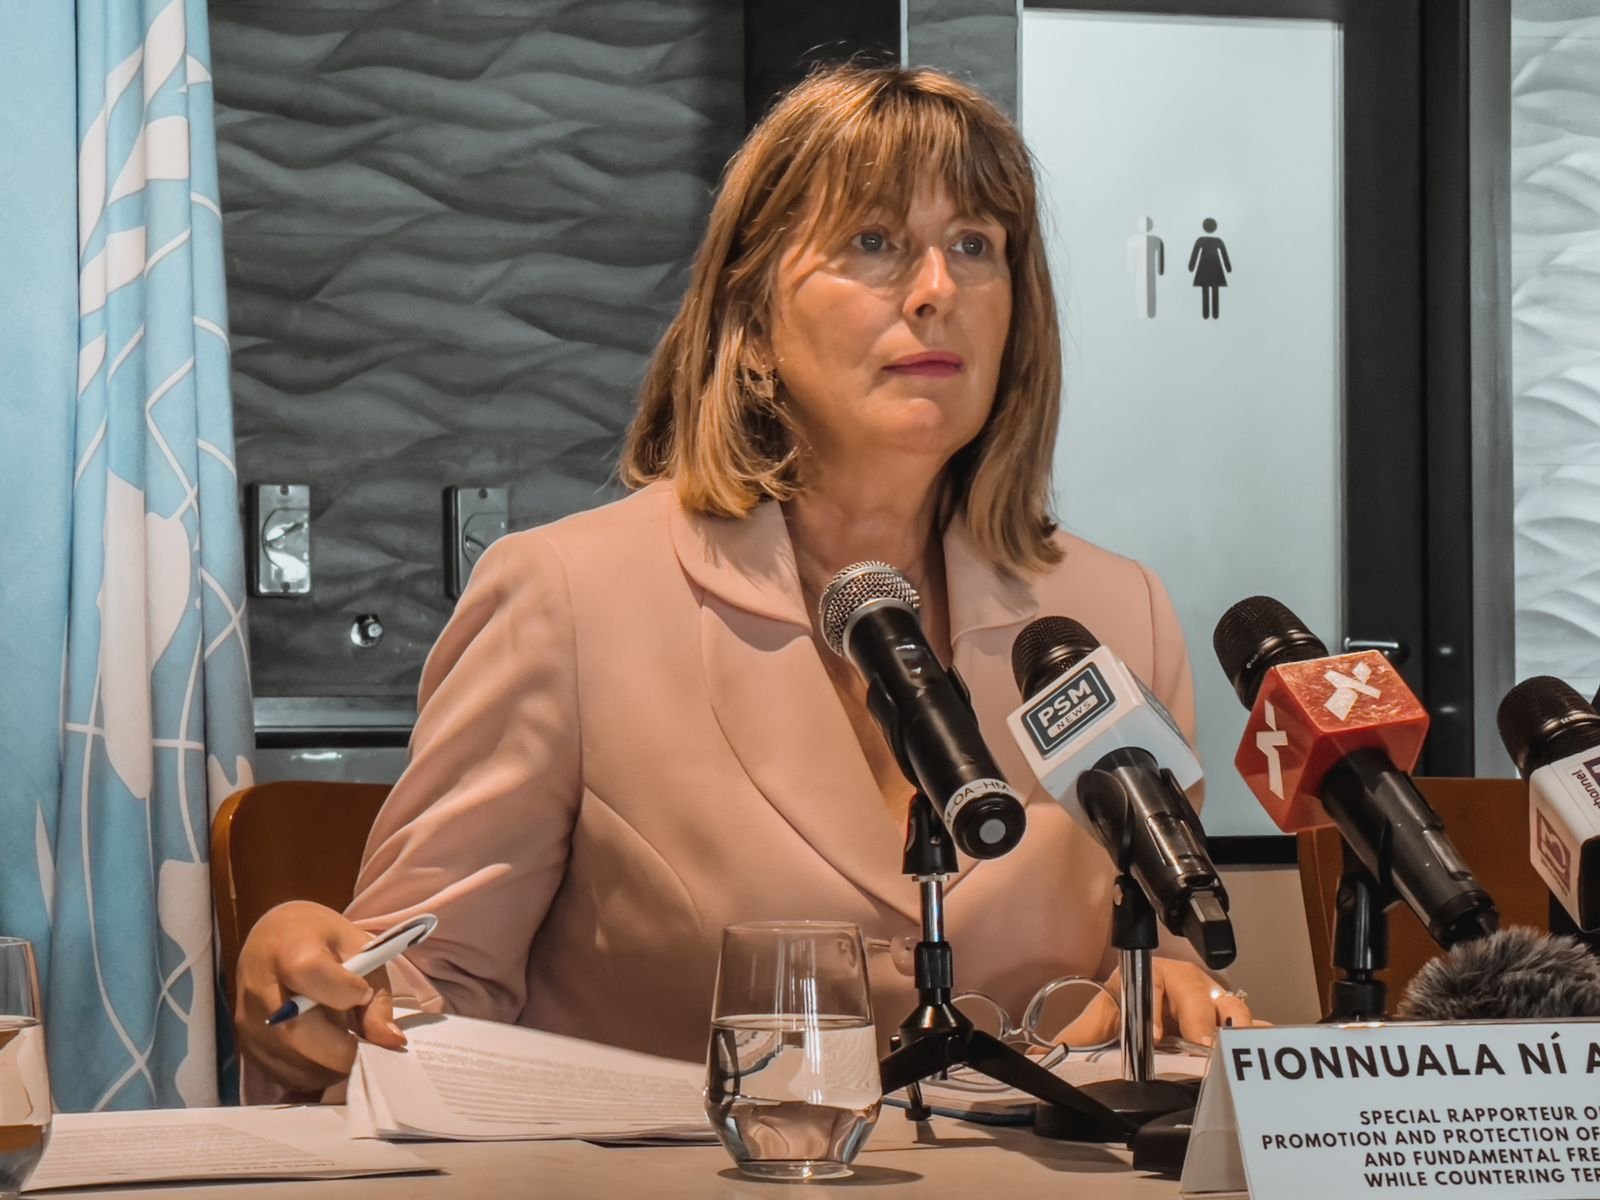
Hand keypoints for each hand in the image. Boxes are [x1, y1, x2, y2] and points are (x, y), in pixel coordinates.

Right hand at [234, 900, 407, 1093]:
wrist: (276, 938)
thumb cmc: (324, 941)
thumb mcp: (360, 951)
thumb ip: (376, 996)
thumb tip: (390, 1042)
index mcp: (289, 951)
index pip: (313, 975)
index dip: (347, 992)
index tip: (362, 993)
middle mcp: (259, 988)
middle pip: (297, 1033)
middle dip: (341, 1049)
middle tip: (365, 1044)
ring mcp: (246, 1022)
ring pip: (290, 1061)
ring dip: (329, 1066)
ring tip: (346, 1045)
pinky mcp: (246, 1047)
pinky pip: (282, 1074)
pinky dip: (313, 1073)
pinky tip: (326, 1054)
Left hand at [1055, 957, 1252, 1048]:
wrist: (1149, 1013)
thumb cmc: (1127, 1012)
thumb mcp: (1100, 1022)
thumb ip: (1074, 1038)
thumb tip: (1035, 1057)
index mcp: (1149, 978)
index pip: (1152, 984)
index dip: (1153, 1009)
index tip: (1154, 1035)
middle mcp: (1184, 984)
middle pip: (1195, 992)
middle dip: (1198, 1016)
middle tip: (1202, 1043)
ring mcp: (1212, 1001)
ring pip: (1227, 1003)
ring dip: (1232, 1024)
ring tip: (1235, 1045)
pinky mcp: (1231, 1020)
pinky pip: (1252, 1023)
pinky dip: (1259, 1033)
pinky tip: (1265, 1044)